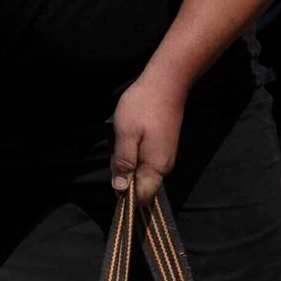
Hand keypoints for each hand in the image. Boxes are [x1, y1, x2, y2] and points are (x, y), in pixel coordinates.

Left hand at [106, 61, 189, 192]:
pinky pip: (144, 160)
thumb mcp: (126, 135)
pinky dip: (134, 152)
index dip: (125, 195)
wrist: (166, 83)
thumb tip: (121, 189)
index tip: (114, 176)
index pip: (141, 198)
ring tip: (124, 138)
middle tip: (118, 147)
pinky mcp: (162, 147)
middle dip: (123, 174)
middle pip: (139, 185)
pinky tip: (130, 135)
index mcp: (156, 167)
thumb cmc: (143, 107)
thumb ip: (124, 164)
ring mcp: (164, 156)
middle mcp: (163, 166)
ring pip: (140, 171)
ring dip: (127, 161)